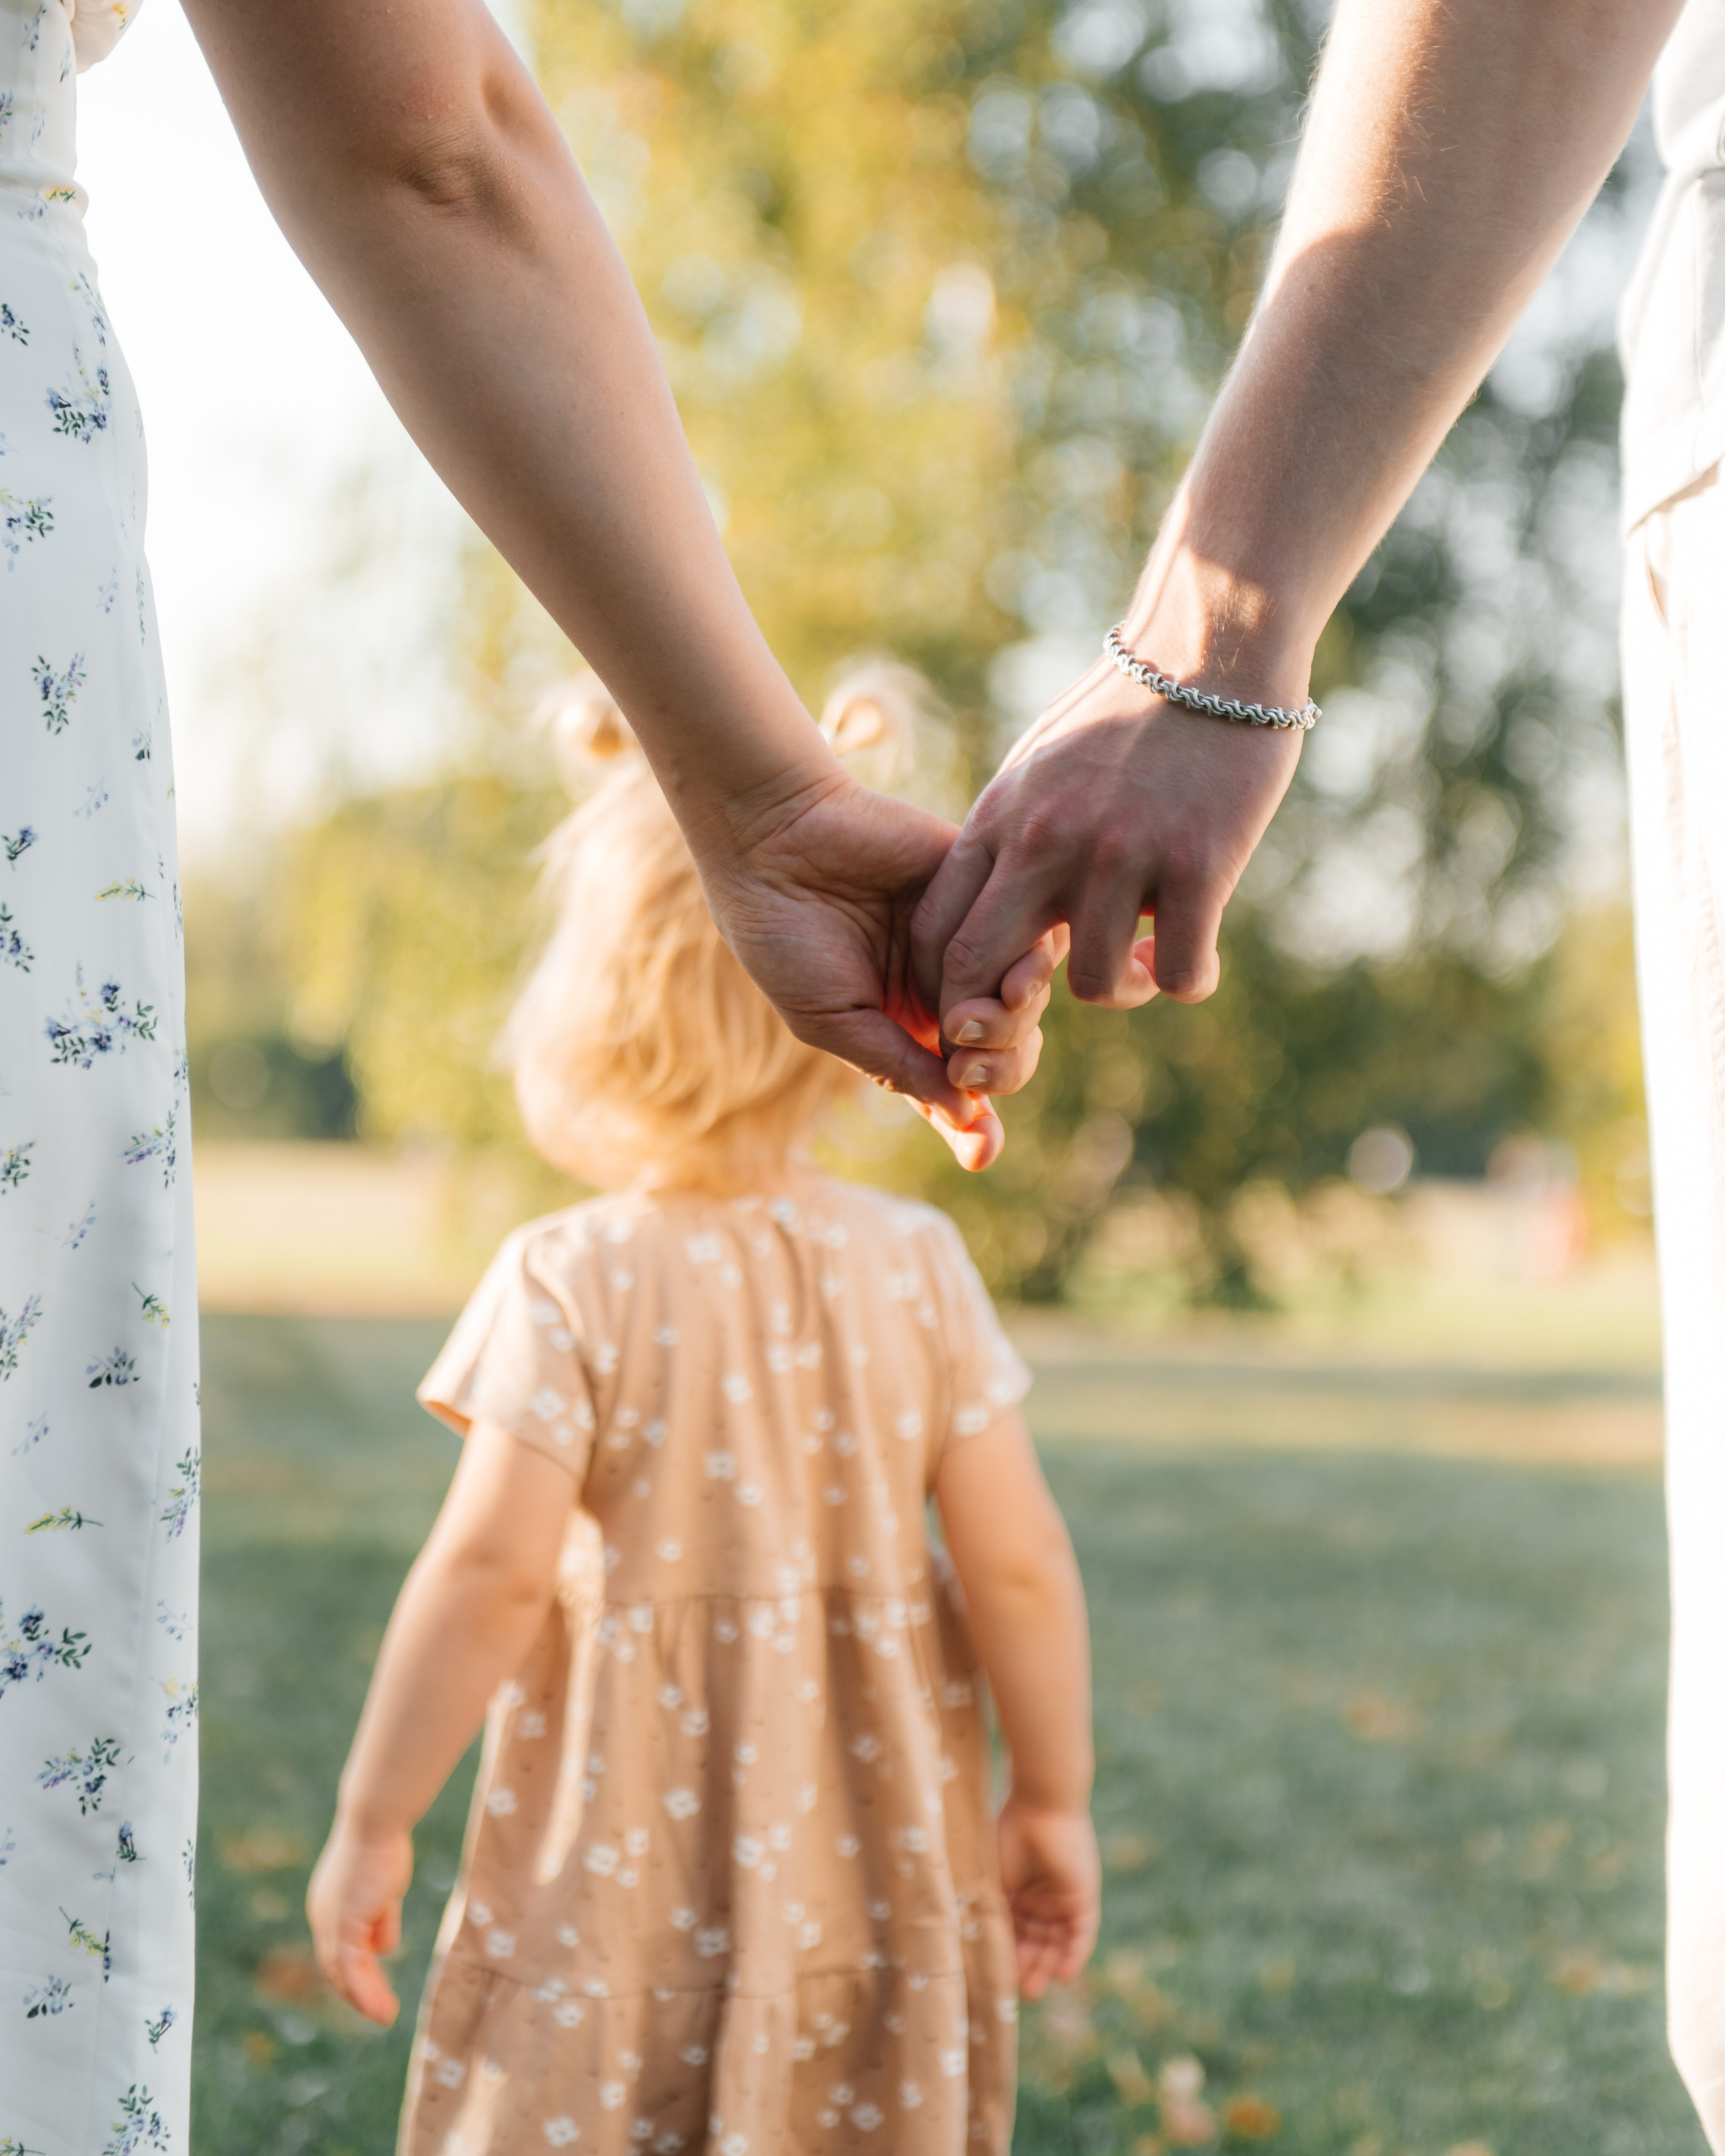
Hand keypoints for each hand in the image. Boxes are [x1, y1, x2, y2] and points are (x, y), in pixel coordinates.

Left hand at [307, 1819, 413, 2026]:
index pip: (339, 1951)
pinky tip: (381, 2007)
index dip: (355, 1973)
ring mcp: (331, 1923)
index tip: (374, 1991)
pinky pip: (353, 1968)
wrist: (374, 1822)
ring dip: (365, 1998)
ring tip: (385, 2017)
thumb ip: (381, 1919)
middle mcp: (324, 1918)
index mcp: (330, 1908)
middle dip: (359, 1992)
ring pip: (344, 1973)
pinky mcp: (344, 1925)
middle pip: (338, 1967)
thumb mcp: (384, 1890)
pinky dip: (366, 1991)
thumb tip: (384, 1949)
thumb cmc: (382, 1846)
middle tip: (381, 2013)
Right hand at [694, 763, 1056, 1171]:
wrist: (775, 840)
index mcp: (903, 1027)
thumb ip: (898, 1066)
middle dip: (999, 1069)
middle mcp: (944, 988)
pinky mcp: (985, 888)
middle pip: (1006, 1050)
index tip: (981, 1153)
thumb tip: (967, 1116)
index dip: (974, 1123)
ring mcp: (968, 940)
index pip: (957, 1084)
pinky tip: (1008, 976)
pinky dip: (1025, 964)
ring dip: (1014, 1021)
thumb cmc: (784, 936)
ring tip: (979, 1017)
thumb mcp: (832, 1019)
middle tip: (969, 1063)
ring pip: (1025, 1000)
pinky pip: (1030, 936)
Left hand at [913, 640, 1301, 1026]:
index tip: (977, 1007)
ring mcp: (1120, 855)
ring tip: (1141, 962)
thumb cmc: (1128, 708)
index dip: (946, 990)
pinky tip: (1194, 953)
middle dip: (1000, 1019)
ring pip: (1093, 987)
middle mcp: (1047, 840)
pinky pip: (1178, 974)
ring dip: (1120, 990)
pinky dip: (1186, 979)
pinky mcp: (1196, 864)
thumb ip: (1011, 834)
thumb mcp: (1041, 765)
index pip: (937, 930)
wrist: (1213, 646)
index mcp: (1001, 818)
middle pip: (984, 969)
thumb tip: (993, 903)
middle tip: (1041, 1023)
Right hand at [996, 1795, 1100, 1998]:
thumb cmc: (1006, 1835)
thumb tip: (970, 1948)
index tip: (993, 1978)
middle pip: (1035, 1941)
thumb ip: (988, 1912)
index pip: (1012, 1931)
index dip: (1004, 1955)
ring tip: (1034, 1990)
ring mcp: (1062, 1897)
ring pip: (1056, 1941)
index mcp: (1015, 1890)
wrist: (1038, 1804)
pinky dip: (1074, 1955)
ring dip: (1046, 1966)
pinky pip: (1081, 1933)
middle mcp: (1040, 1896)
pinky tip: (1064, 1976)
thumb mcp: (992, 1880)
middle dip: (1026, 1967)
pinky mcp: (1083, 1896)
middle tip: (1016, 1992)